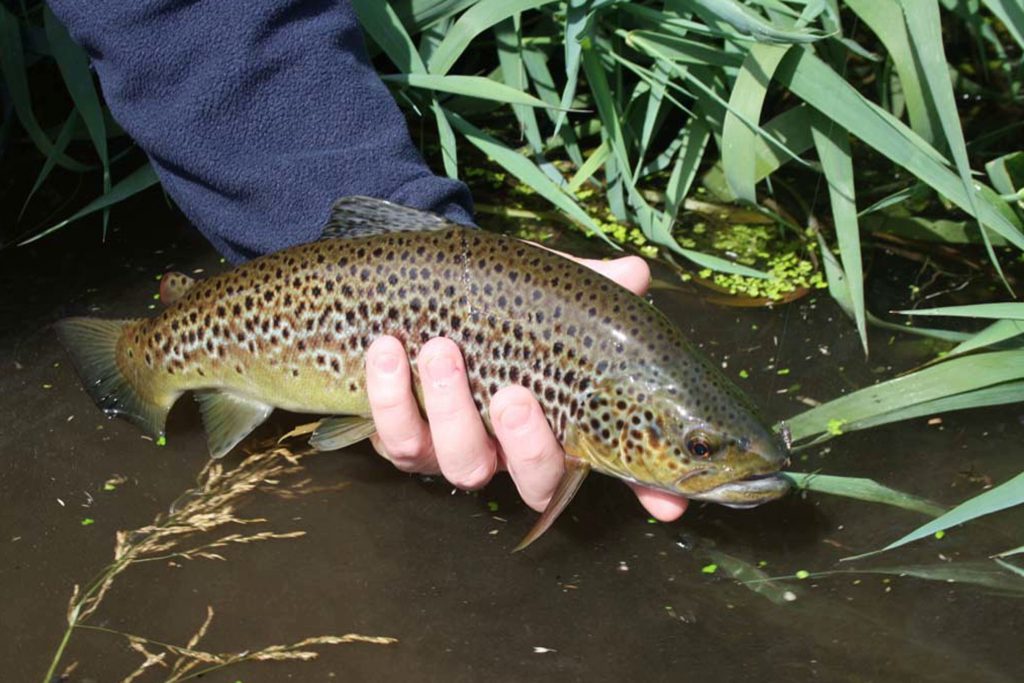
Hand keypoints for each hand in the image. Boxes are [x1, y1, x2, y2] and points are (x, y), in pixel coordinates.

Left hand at [364, 252, 687, 522]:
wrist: (417, 289)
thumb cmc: (495, 298)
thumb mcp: (542, 286)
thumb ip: (585, 284)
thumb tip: (636, 274)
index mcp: (557, 421)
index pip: (611, 462)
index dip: (645, 490)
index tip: (668, 502)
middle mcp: (509, 451)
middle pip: (534, 481)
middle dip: (526, 444)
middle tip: (514, 395)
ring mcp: (455, 450)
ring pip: (460, 464)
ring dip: (449, 409)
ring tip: (439, 350)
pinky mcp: (401, 440)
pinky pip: (395, 438)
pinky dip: (388, 394)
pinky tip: (387, 347)